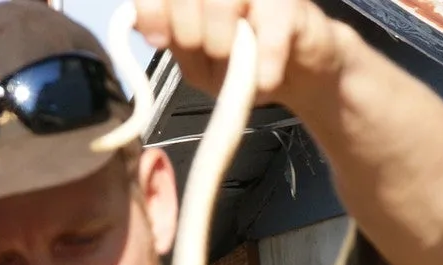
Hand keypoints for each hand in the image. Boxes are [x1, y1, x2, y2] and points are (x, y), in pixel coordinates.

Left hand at [134, 0, 340, 101]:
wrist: (300, 71)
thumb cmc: (246, 63)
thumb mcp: (198, 63)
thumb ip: (172, 40)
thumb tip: (142, 23)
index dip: (153, 9)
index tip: (159, 37)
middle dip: (189, 33)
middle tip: (209, 54)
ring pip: (222, 1)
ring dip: (222, 44)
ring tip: (237, 66)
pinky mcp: (289, 5)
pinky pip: (268, 34)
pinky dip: (262, 67)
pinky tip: (264, 79)